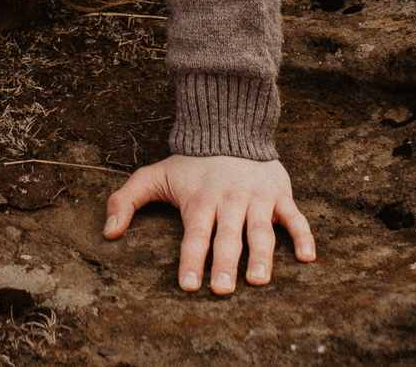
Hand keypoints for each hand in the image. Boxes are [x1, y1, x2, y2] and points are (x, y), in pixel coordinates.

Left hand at [104, 154, 314, 293]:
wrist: (228, 126)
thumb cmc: (190, 163)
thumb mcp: (153, 176)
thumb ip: (126, 200)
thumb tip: (108, 232)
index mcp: (199, 199)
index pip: (194, 234)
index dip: (191, 260)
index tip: (189, 285)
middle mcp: (229, 200)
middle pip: (227, 237)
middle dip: (223, 264)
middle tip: (222, 290)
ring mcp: (257, 197)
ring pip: (261, 230)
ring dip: (261, 256)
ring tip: (258, 280)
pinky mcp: (279, 194)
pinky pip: (295, 217)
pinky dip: (304, 236)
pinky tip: (308, 258)